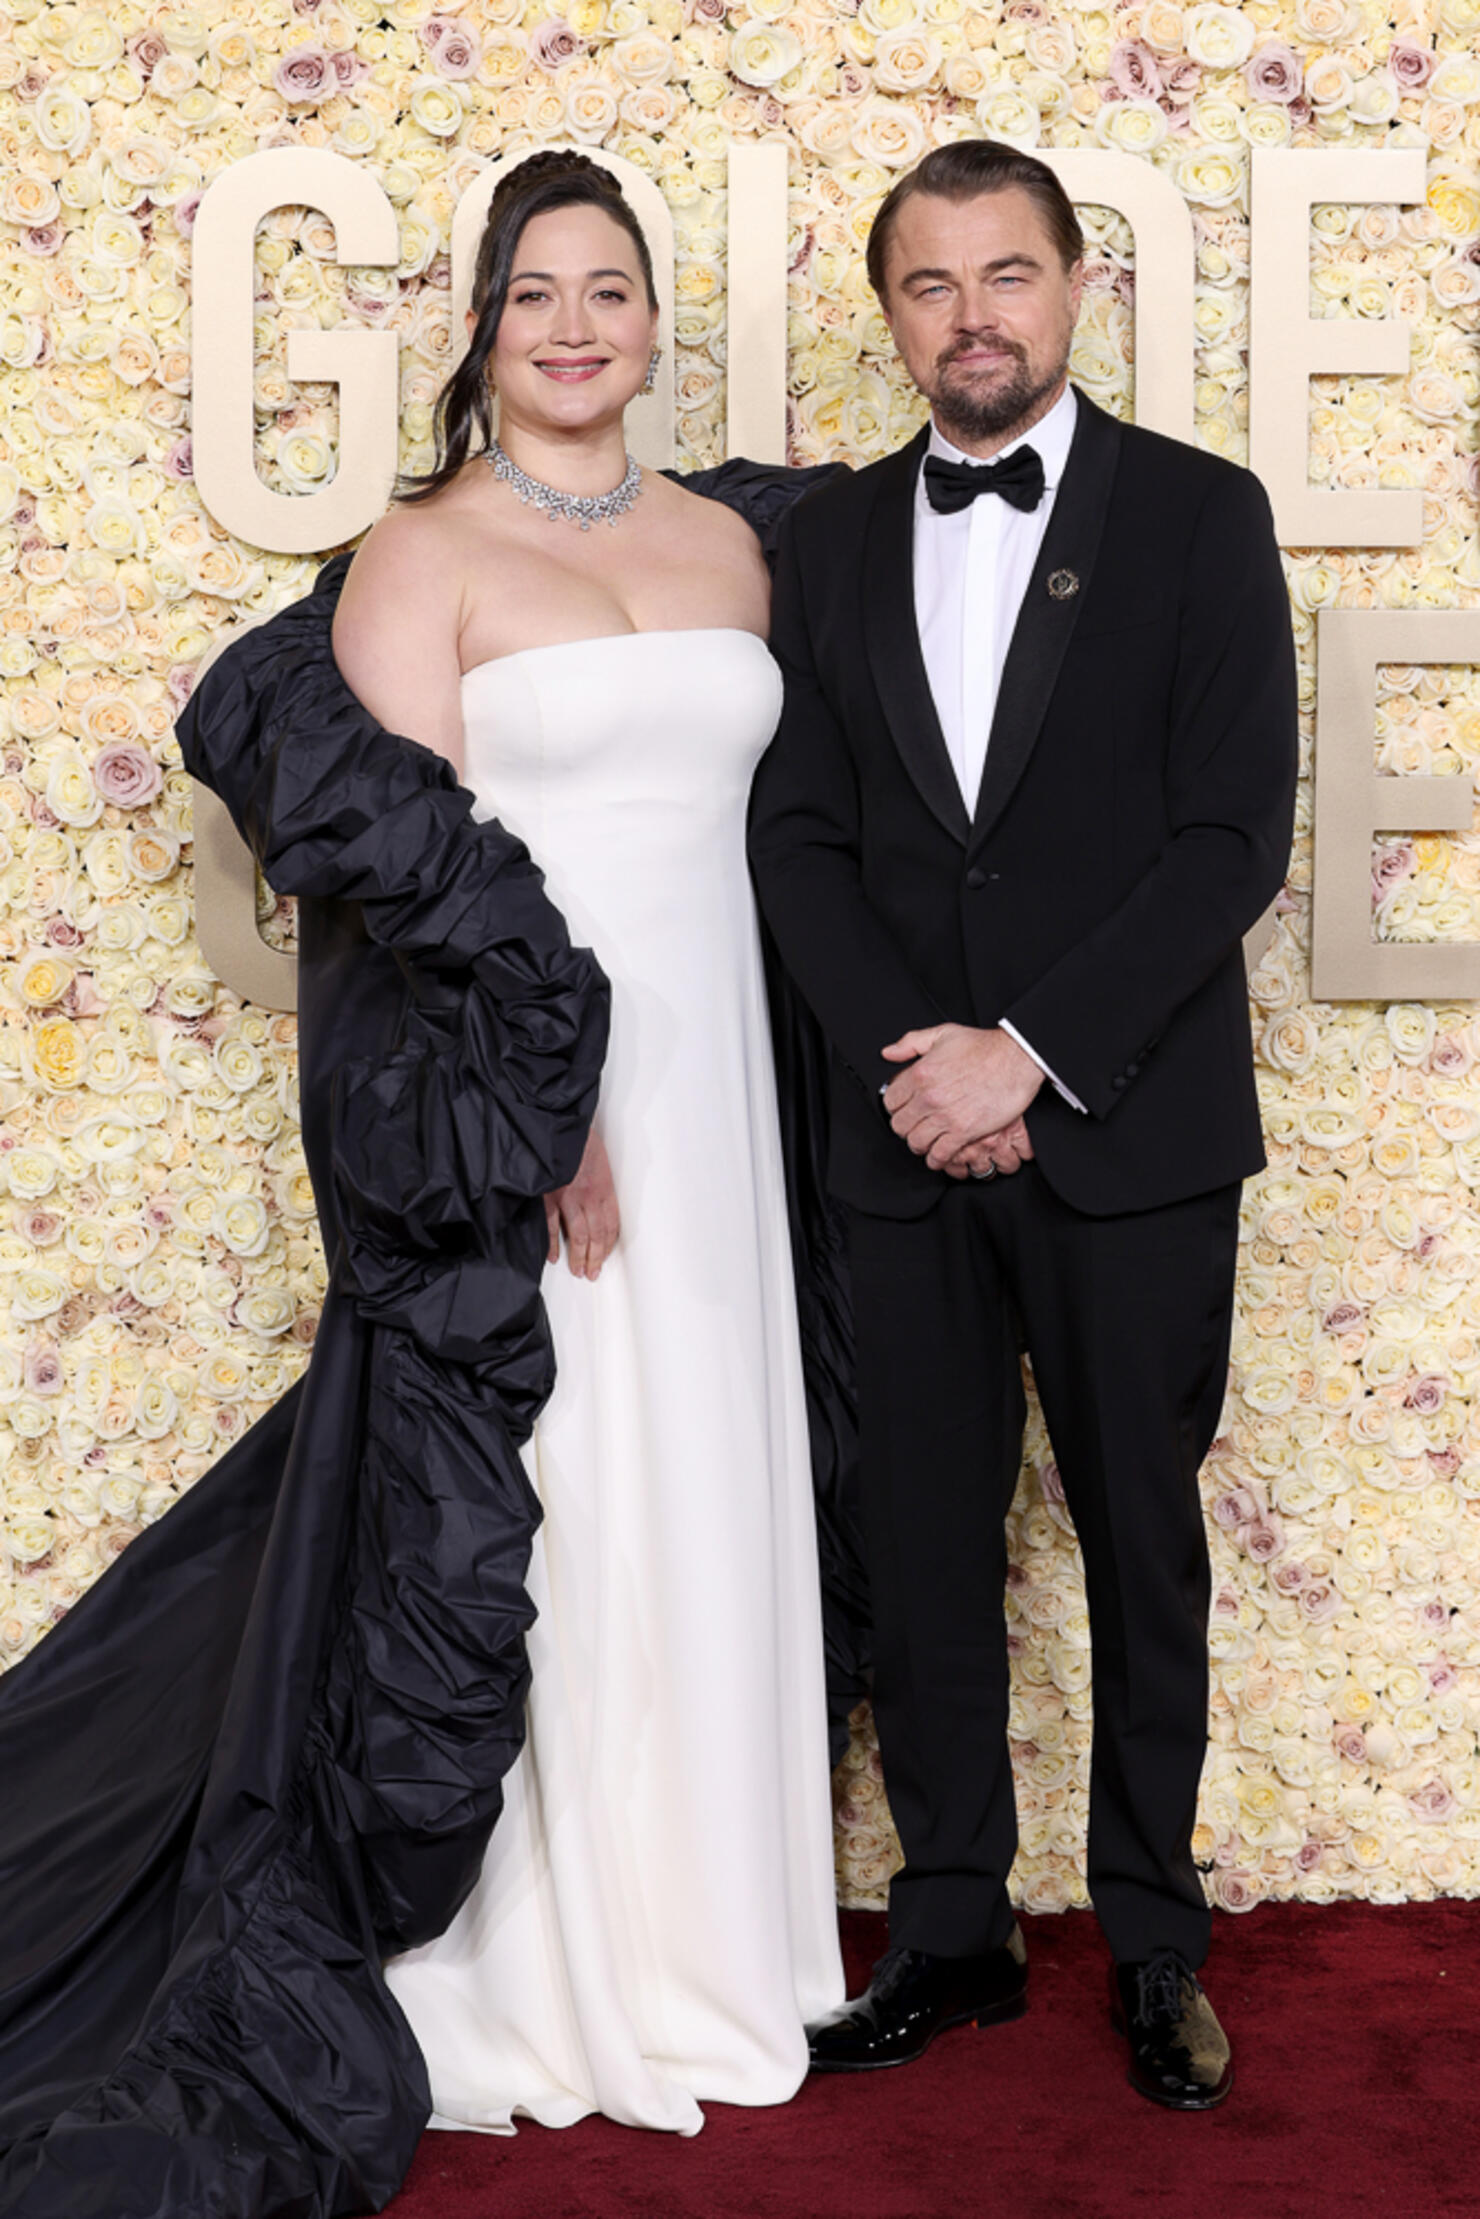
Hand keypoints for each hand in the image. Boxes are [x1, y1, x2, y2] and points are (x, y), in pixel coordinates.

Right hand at [544, 1127, 619, 1279]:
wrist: (561, 1126)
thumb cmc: (580, 1140)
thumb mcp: (600, 1161)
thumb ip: (599, 1183)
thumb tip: (596, 1202)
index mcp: (604, 1188)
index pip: (611, 1225)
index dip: (608, 1245)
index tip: (605, 1257)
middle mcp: (590, 1197)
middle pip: (596, 1235)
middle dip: (595, 1257)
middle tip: (592, 1273)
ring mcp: (568, 1198)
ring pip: (578, 1235)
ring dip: (579, 1257)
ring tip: (578, 1271)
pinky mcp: (549, 1196)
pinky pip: (551, 1225)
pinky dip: (552, 1243)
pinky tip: (554, 1256)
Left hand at [881, 1024, 1043, 1171]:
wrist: (1015, 1058)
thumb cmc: (984, 1047)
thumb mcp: (942, 1034)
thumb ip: (911, 1043)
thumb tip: (889, 1053)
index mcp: (920, 1074)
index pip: (890, 1101)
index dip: (895, 1106)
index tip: (903, 1108)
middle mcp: (928, 1097)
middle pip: (900, 1125)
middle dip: (905, 1127)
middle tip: (914, 1126)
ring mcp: (945, 1116)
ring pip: (916, 1142)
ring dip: (919, 1144)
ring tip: (926, 1141)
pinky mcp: (964, 1132)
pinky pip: (940, 1155)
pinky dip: (937, 1159)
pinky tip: (939, 1155)